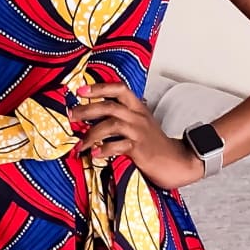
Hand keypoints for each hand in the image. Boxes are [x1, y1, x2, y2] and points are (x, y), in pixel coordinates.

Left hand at [71, 83, 204, 189]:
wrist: (178, 161)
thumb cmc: (156, 145)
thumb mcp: (142, 124)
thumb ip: (124, 117)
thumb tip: (97, 116)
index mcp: (138, 108)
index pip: (119, 89)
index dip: (99, 88)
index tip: (81, 91)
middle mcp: (138, 117)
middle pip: (110, 106)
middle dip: (87, 109)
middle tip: (71, 115)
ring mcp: (139, 132)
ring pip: (111, 124)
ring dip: (92, 133)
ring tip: (80, 144)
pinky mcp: (140, 149)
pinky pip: (118, 145)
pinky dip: (104, 149)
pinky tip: (95, 154)